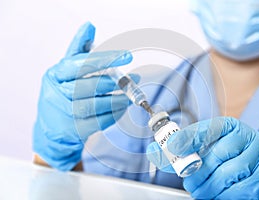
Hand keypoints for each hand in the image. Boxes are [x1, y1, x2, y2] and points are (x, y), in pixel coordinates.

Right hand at [33, 22, 135, 170]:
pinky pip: (100, 121)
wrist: (51, 129)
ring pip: (94, 106)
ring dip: (117, 99)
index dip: (103, 60)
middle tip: (130, 79)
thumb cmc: (62, 94)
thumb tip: (89, 27)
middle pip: (86, 87)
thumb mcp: (65, 70)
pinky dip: (114, 113)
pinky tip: (122, 106)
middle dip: (111, 82)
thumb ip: (78, 49)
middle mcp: (57, 95)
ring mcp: (66, 115)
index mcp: (55, 76)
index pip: (79, 64)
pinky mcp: (76, 130)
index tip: (125, 57)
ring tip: (129, 95)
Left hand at [147, 117, 258, 198]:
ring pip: (226, 175)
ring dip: (208, 187)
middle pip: (215, 155)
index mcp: (229, 127)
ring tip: (201, 190)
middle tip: (188, 182)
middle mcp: (247, 137)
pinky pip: (239, 190)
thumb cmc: (227, 160)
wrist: (257, 175)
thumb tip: (155, 149)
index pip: (207, 129)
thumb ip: (183, 151)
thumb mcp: (207, 150)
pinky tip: (219, 194)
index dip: (188, 138)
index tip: (172, 146)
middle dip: (197, 172)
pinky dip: (223, 196)